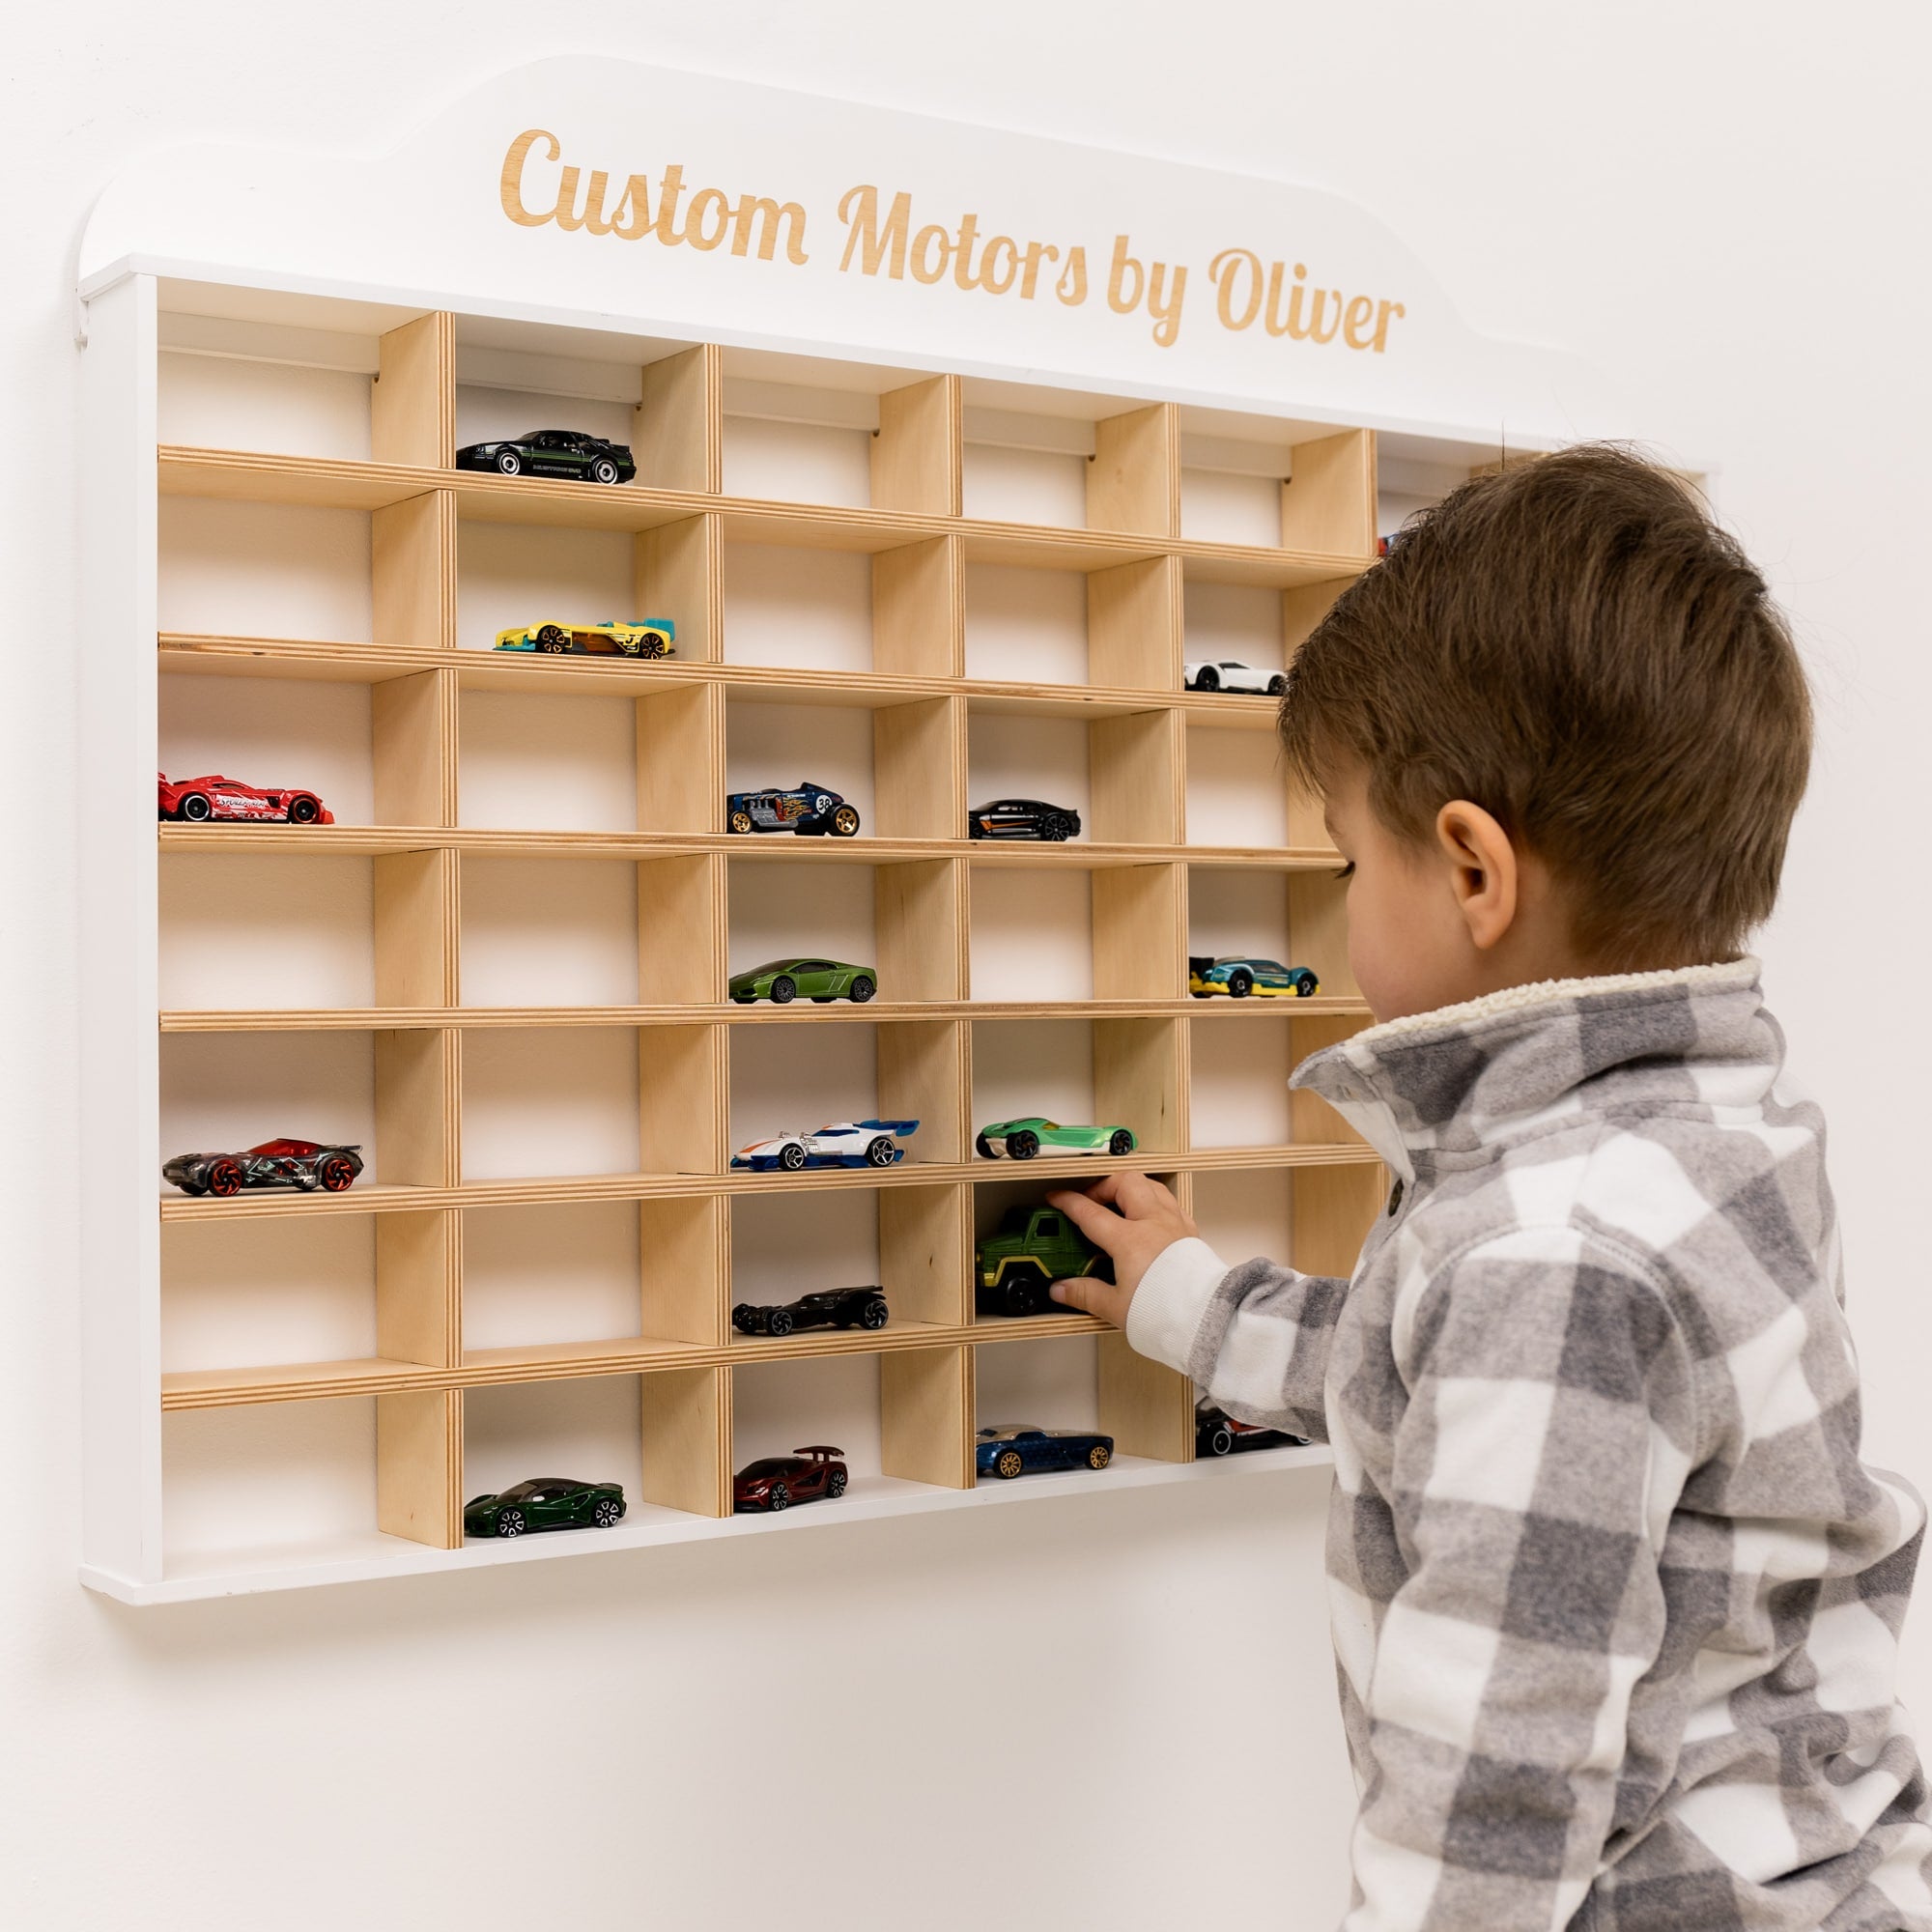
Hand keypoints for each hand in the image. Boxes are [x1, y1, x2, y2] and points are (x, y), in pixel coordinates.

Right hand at [1046, 1173, 1196, 1328]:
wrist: (1205, 1319)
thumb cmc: (1164, 1312)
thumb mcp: (1116, 1307)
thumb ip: (1085, 1294)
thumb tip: (1060, 1289)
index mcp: (1129, 1240)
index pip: (1090, 1212)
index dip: (1068, 1202)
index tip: (1056, 1198)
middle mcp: (1153, 1224)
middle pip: (1126, 1182)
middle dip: (1104, 1185)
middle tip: (1092, 1200)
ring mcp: (1174, 1224)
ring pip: (1152, 1185)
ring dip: (1132, 1187)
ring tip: (1120, 1200)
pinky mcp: (1190, 1233)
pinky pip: (1171, 1203)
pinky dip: (1155, 1201)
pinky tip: (1150, 1216)